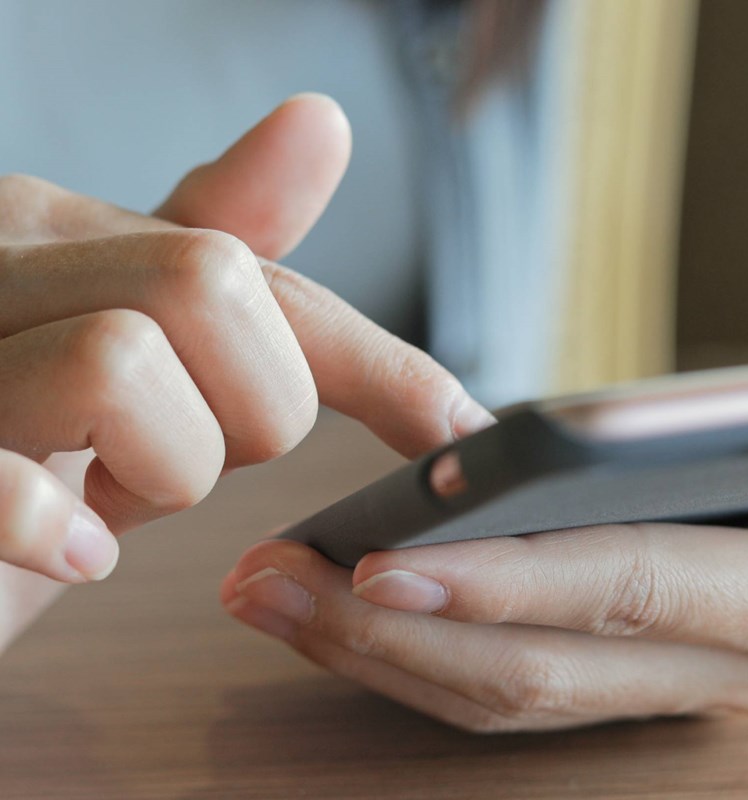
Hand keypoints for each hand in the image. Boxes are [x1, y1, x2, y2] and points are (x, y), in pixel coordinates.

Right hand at [0, 94, 490, 652]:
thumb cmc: (23, 443)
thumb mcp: (137, 347)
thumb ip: (225, 256)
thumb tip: (320, 124)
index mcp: (65, 232)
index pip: (260, 271)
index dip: (377, 359)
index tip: (461, 429)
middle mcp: (2, 259)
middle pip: (210, 285)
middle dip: (250, 411)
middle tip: (187, 462)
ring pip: (124, 358)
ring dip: (163, 468)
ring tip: (113, 500)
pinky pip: (3, 479)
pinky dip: (56, 525)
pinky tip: (72, 551)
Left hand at [224, 282, 747, 731]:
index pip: (641, 591)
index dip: (513, 583)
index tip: (387, 556)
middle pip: (547, 668)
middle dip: (397, 632)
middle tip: (267, 580)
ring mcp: (693, 681)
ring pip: (515, 692)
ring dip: (383, 648)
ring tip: (272, 591)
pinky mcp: (648, 669)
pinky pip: (518, 675)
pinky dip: (423, 644)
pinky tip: (344, 595)